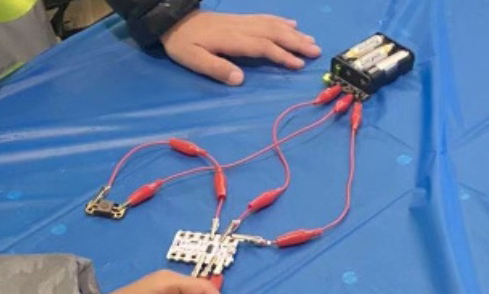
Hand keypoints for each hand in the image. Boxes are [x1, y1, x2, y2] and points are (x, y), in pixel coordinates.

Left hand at [161, 11, 322, 85]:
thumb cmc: (182, 43)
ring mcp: (242, 21)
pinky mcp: (239, 19)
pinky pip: (264, 18)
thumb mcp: (193, 59)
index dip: (281, 55)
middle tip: (316, 52)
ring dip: (293, 33)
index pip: (262, 47)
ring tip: (311, 41)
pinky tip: (292, 24)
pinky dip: (281, 21)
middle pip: (274, 34)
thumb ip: (216, 69)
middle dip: (296, 43)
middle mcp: (241, 28)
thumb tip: (240, 79)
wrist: (172, 20)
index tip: (298, 64)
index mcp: (232, 39)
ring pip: (272, 25)